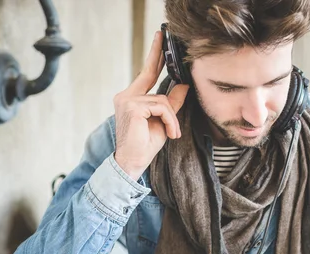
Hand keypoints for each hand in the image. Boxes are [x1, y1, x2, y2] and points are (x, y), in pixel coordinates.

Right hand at [113, 30, 189, 178]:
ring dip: (172, 118)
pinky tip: (170, 133)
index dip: (154, 57)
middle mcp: (126, 96)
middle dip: (157, 54)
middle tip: (163, 33)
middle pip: (149, 73)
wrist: (133, 163)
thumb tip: (183, 85)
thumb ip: (172, 103)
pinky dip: (170, 120)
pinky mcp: (133, 107)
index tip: (159, 40)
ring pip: (162, 99)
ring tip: (173, 133)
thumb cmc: (145, 145)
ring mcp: (127, 100)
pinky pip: (161, 107)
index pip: (145, 74)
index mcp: (132, 98)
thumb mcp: (164, 121)